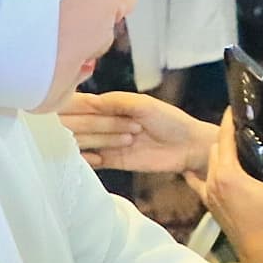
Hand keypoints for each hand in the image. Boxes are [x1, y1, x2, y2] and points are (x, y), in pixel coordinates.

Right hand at [57, 89, 212, 171]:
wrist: (188, 147)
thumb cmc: (170, 120)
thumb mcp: (144, 105)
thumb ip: (117, 102)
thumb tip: (89, 100)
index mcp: (111, 105)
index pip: (83, 104)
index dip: (76, 107)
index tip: (74, 109)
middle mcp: (106, 123)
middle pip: (81, 124)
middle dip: (88, 125)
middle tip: (104, 129)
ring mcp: (108, 143)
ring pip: (85, 142)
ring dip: (91, 141)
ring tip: (102, 142)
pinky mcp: (114, 161)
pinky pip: (93, 162)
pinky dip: (88, 160)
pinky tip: (93, 158)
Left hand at [189, 111, 262, 262]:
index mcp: (229, 175)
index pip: (225, 139)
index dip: (229, 122)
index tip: (232, 109)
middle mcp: (214, 183)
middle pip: (214, 150)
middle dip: (225, 138)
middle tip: (239, 130)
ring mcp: (209, 196)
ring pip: (207, 166)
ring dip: (216, 155)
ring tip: (230, 149)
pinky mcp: (210, 207)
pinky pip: (199, 184)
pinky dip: (201, 175)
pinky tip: (203, 172)